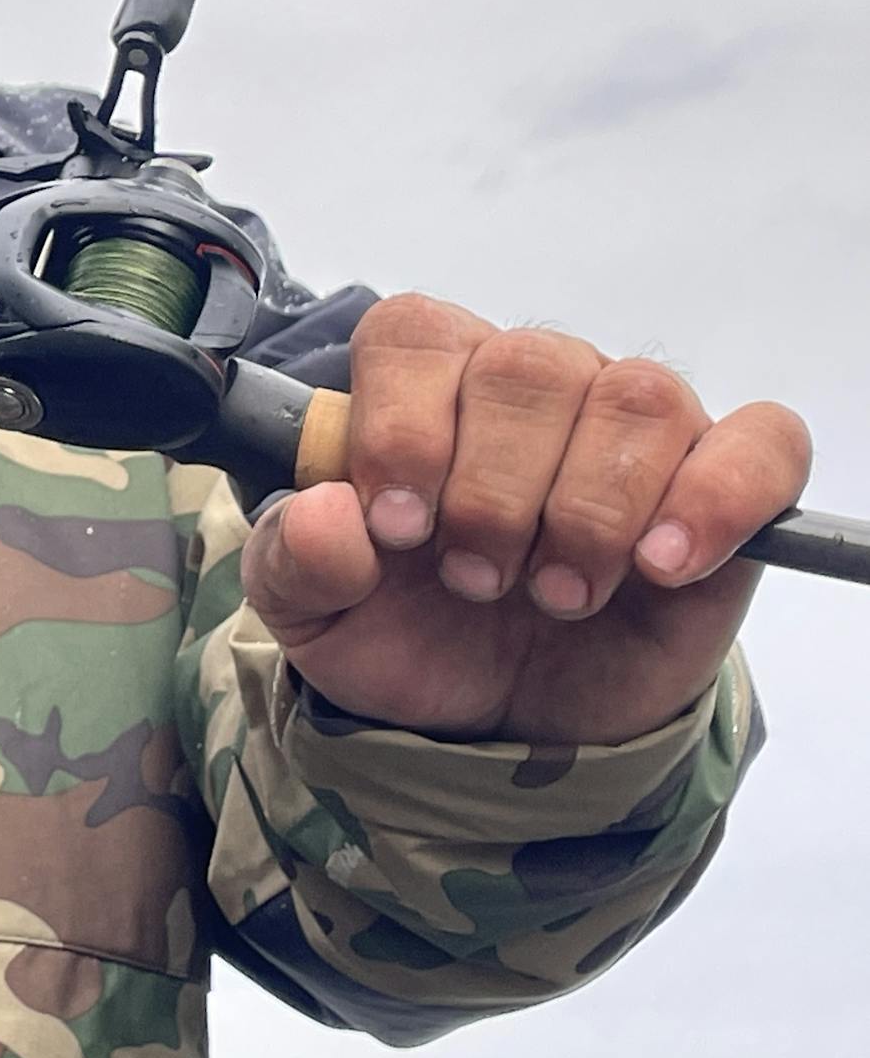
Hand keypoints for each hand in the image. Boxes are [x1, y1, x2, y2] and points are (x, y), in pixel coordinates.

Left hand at [239, 293, 811, 745]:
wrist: (496, 723)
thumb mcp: (314, 617)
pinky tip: (662, 564)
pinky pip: (760, 443)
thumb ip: (296, 559)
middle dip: (492, 489)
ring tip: (555, 593)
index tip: (395, 525)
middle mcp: (534, 386)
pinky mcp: (723, 488)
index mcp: (425, 386)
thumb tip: (329, 509)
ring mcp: (632, 430)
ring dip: (589, 508)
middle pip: (528, 367)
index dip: (405, 423)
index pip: (416, 335)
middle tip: (473, 579)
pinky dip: (717, 497)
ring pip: (636, 398)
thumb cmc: (406, 635)